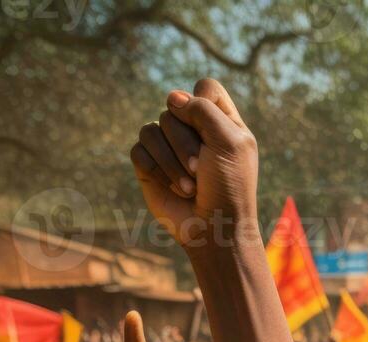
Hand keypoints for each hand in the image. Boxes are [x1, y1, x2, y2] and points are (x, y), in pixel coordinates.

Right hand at [130, 79, 259, 250]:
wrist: (213, 228)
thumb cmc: (228, 186)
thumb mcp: (228, 142)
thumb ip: (203, 110)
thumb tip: (173, 98)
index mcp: (221, 121)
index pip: (205, 88)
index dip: (203, 104)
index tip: (215, 132)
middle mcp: (193, 129)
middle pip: (173, 109)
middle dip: (186, 143)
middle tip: (200, 169)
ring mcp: (169, 145)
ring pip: (153, 128)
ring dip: (171, 161)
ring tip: (190, 187)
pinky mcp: (149, 164)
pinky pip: (139, 149)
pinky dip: (157, 170)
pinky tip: (173, 189)